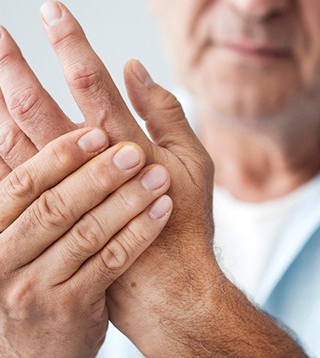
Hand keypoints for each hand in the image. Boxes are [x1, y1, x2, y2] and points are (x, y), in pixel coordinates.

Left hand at [0, 4, 306, 356]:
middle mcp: (89, 167)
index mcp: (127, 145)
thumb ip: (165, 111)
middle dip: (13, 68)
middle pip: (38, 108)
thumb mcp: (193, 160)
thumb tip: (135, 68)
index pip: (91, 83)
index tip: (53, 11)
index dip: (71, 45)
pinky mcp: (55, 221)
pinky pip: (12, 183)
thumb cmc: (187, 218)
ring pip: (16, 142)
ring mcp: (66, 196)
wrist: (169, 285)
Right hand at [0, 127, 171, 356]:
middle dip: (98, 175)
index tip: (97, 132)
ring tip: (159, 177)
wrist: (39, 344)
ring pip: (86, 234)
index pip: (24, 184)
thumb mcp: (19, 233)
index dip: (60, 155)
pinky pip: (109, 263)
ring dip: (126, 201)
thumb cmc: (37, 270)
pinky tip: (161, 210)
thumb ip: (31, 191)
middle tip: (135, 151)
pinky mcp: (70, 307)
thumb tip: (23, 126)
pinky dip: (138, 233)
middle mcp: (6, 257)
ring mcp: (36, 286)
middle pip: (55, 207)